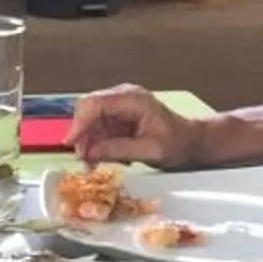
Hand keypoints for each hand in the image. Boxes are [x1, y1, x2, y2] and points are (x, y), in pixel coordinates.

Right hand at [68, 84, 203, 167]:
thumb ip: (120, 149)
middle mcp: (123, 97)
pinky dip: (97, 144)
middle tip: (84, 161)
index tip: (70, 143)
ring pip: (90, 120)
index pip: (96, 104)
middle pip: (88, 109)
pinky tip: (107, 157)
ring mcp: (119, 105)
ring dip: (88, 143)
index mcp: (133, 99)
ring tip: (94, 165)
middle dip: (82, 135)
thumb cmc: (178, 144)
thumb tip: (90, 153)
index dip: (79, 123)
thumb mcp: (151, 151)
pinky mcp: (118, 116)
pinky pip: (98, 127)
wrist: (191, 141)